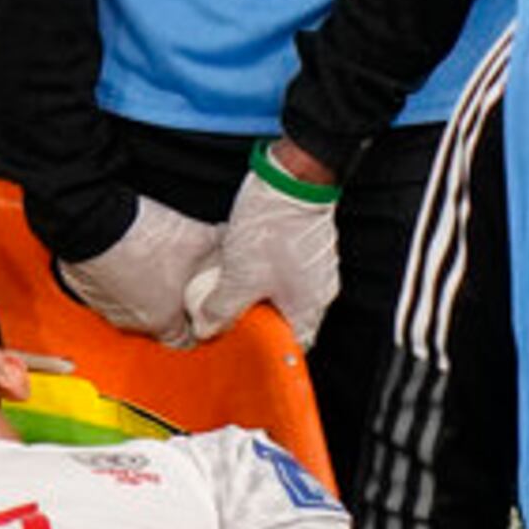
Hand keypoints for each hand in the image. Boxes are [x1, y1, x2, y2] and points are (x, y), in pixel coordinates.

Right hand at [57, 197, 222, 343]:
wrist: (94, 221)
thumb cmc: (143, 238)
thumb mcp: (199, 240)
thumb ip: (221, 249)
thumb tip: (236, 247)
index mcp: (163, 320)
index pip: (186, 341)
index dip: (198, 325)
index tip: (204, 308)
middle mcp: (131, 321)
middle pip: (158, 324)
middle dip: (171, 306)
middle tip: (180, 281)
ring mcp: (104, 306)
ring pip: (130, 306)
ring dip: (142, 291)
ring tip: (152, 263)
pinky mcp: (85, 288)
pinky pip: (106, 289)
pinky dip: (117, 277)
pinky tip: (127, 255)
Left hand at [185, 143, 340, 344]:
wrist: (291, 180)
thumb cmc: (273, 228)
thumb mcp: (239, 277)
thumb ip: (223, 309)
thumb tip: (209, 328)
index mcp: (309, 305)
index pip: (295, 343)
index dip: (269, 348)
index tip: (244, 343)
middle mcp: (319, 289)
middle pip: (287, 318)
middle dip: (259, 319)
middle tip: (232, 315)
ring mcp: (316, 266)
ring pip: (285, 293)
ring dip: (260, 294)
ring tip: (233, 286)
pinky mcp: (305, 245)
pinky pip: (285, 270)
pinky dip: (265, 272)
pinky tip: (243, 263)